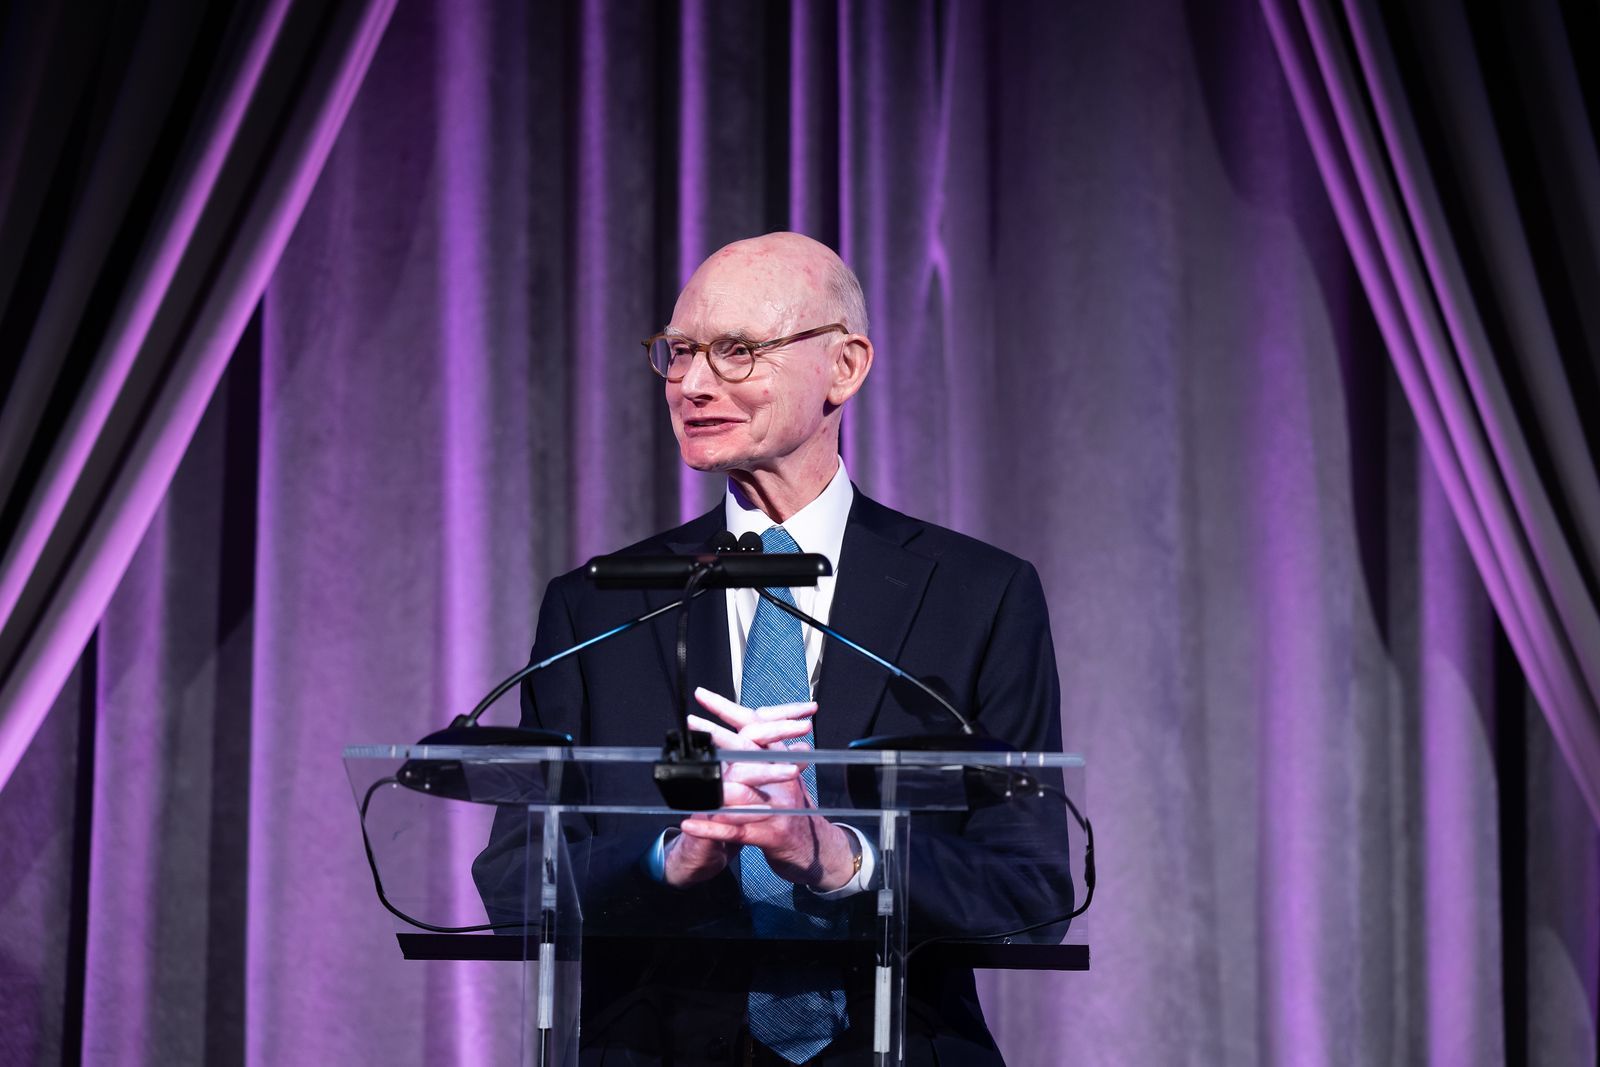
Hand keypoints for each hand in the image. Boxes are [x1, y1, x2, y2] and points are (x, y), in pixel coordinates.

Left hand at [668, 688, 856, 890]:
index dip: (730, 710)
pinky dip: (711, 828)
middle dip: (718, 735)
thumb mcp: (786, 775)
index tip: (703, 695)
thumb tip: (747, 722)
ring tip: (691, 771)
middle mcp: (783, 779)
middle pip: (749, 751)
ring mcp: (778, 808)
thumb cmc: (795, 811)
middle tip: (692, 723)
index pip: (756, 727)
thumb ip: (767, 751)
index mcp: (784, 760)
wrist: (820, 851)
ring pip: (744, 791)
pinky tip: (689, 822)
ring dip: (715, 781)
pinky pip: (736, 831)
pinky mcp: (771, 835)